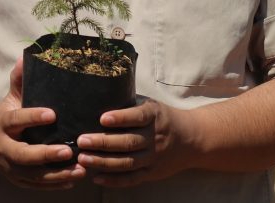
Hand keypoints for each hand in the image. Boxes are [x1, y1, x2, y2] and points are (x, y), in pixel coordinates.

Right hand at [0, 58, 87, 189]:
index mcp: (2, 124)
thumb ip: (20, 79)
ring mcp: (11, 168)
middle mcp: (4, 148)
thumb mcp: (11, 96)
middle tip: (68, 150)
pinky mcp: (19, 181)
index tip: (53, 114)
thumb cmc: (8, 116)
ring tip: (80, 169)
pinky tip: (74, 179)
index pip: (16, 120)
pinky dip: (56, 184)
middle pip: (22, 155)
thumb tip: (26, 57)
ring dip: (57, 174)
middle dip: (45, 155)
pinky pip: (38, 186)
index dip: (33, 117)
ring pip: (33, 176)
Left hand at [76, 98, 196, 186]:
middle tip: (82, 141)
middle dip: (103, 142)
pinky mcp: (152, 172)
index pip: (137, 117)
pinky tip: (97, 177)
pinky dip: (114, 180)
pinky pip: (132, 178)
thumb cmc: (162, 117)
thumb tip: (99, 95)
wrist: (193, 139)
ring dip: (103, 162)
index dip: (120, 118)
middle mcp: (154, 137)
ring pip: (127, 162)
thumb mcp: (151, 105)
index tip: (103, 118)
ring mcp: (154, 157)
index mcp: (154, 116)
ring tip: (83, 159)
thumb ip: (130, 104)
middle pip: (128, 142)